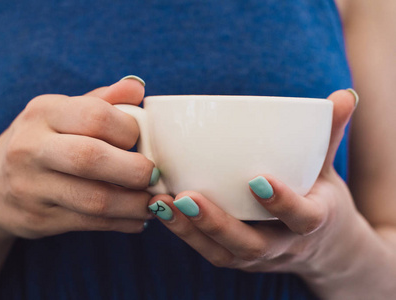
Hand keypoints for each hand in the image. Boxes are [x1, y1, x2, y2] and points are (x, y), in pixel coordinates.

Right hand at [0, 77, 154, 239]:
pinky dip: (123, 223)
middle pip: (91, 158)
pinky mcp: (38, 218)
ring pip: (94, 199)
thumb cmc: (39, 142)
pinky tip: (138, 218)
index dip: (129, 130)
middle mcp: (31, 147)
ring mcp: (31, 187)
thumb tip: (138, 88)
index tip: (143, 141)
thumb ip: (100, 101)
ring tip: (152, 200)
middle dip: (134, 170)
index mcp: (42, 112)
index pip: (95, 116)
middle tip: (154, 175)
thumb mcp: (59, 113)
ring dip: (134, 204)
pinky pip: (90, 224)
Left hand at [148, 90, 362, 275]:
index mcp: (313, 222)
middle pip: (252, 244)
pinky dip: (184, 233)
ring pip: (223, 253)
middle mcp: (284, 246)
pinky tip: (161, 209)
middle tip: (188, 196)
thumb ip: (331, 134)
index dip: (283, 203)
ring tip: (162, 202)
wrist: (323, 248)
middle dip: (218, 223)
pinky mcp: (237, 258)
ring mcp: (258, 257)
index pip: (302, 218)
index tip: (258, 179)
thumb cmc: (320, 199)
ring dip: (191, 230)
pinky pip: (209, 252)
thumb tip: (346, 95)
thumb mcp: (329, 170)